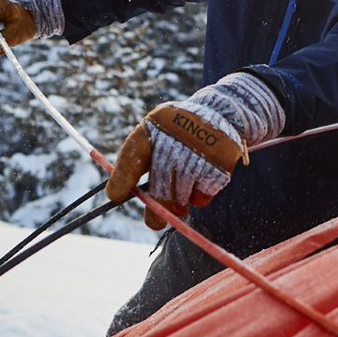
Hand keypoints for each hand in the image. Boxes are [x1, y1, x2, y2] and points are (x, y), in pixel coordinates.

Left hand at [104, 72, 283, 229]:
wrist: (221, 113)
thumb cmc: (178, 133)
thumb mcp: (156, 135)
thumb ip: (136, 161)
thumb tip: (116, 196)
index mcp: (156, 126)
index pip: (134, 154)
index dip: (123, 177)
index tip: (115, 197)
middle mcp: (178, 136)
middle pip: (161, 184)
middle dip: (156, 206)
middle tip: (154, 223)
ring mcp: (201, 150)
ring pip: (183, 194)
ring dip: (179, 201)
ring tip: (181, 198)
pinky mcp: (221, 161)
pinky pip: (203, 194)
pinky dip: (199, 197)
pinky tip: (199, 184)